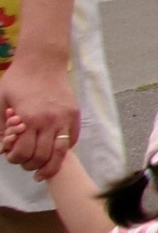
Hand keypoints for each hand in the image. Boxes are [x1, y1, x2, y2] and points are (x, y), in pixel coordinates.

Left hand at [0, 58, 79, 180]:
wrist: (43, 62)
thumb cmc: (18, 80)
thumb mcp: (1, 101)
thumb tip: (1, 147)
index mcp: (29, 119)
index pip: (24, 152)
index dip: (15, 159)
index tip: (11, 156)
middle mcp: (50, 122)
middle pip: (42, 156)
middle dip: (31, 165)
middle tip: (24, 163)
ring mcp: (65, 119)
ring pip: (60, 153)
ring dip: (50, 166)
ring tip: (42, 171)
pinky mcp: (74, 116)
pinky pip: (71, 141)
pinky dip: (62, 151)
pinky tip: (54, 153)